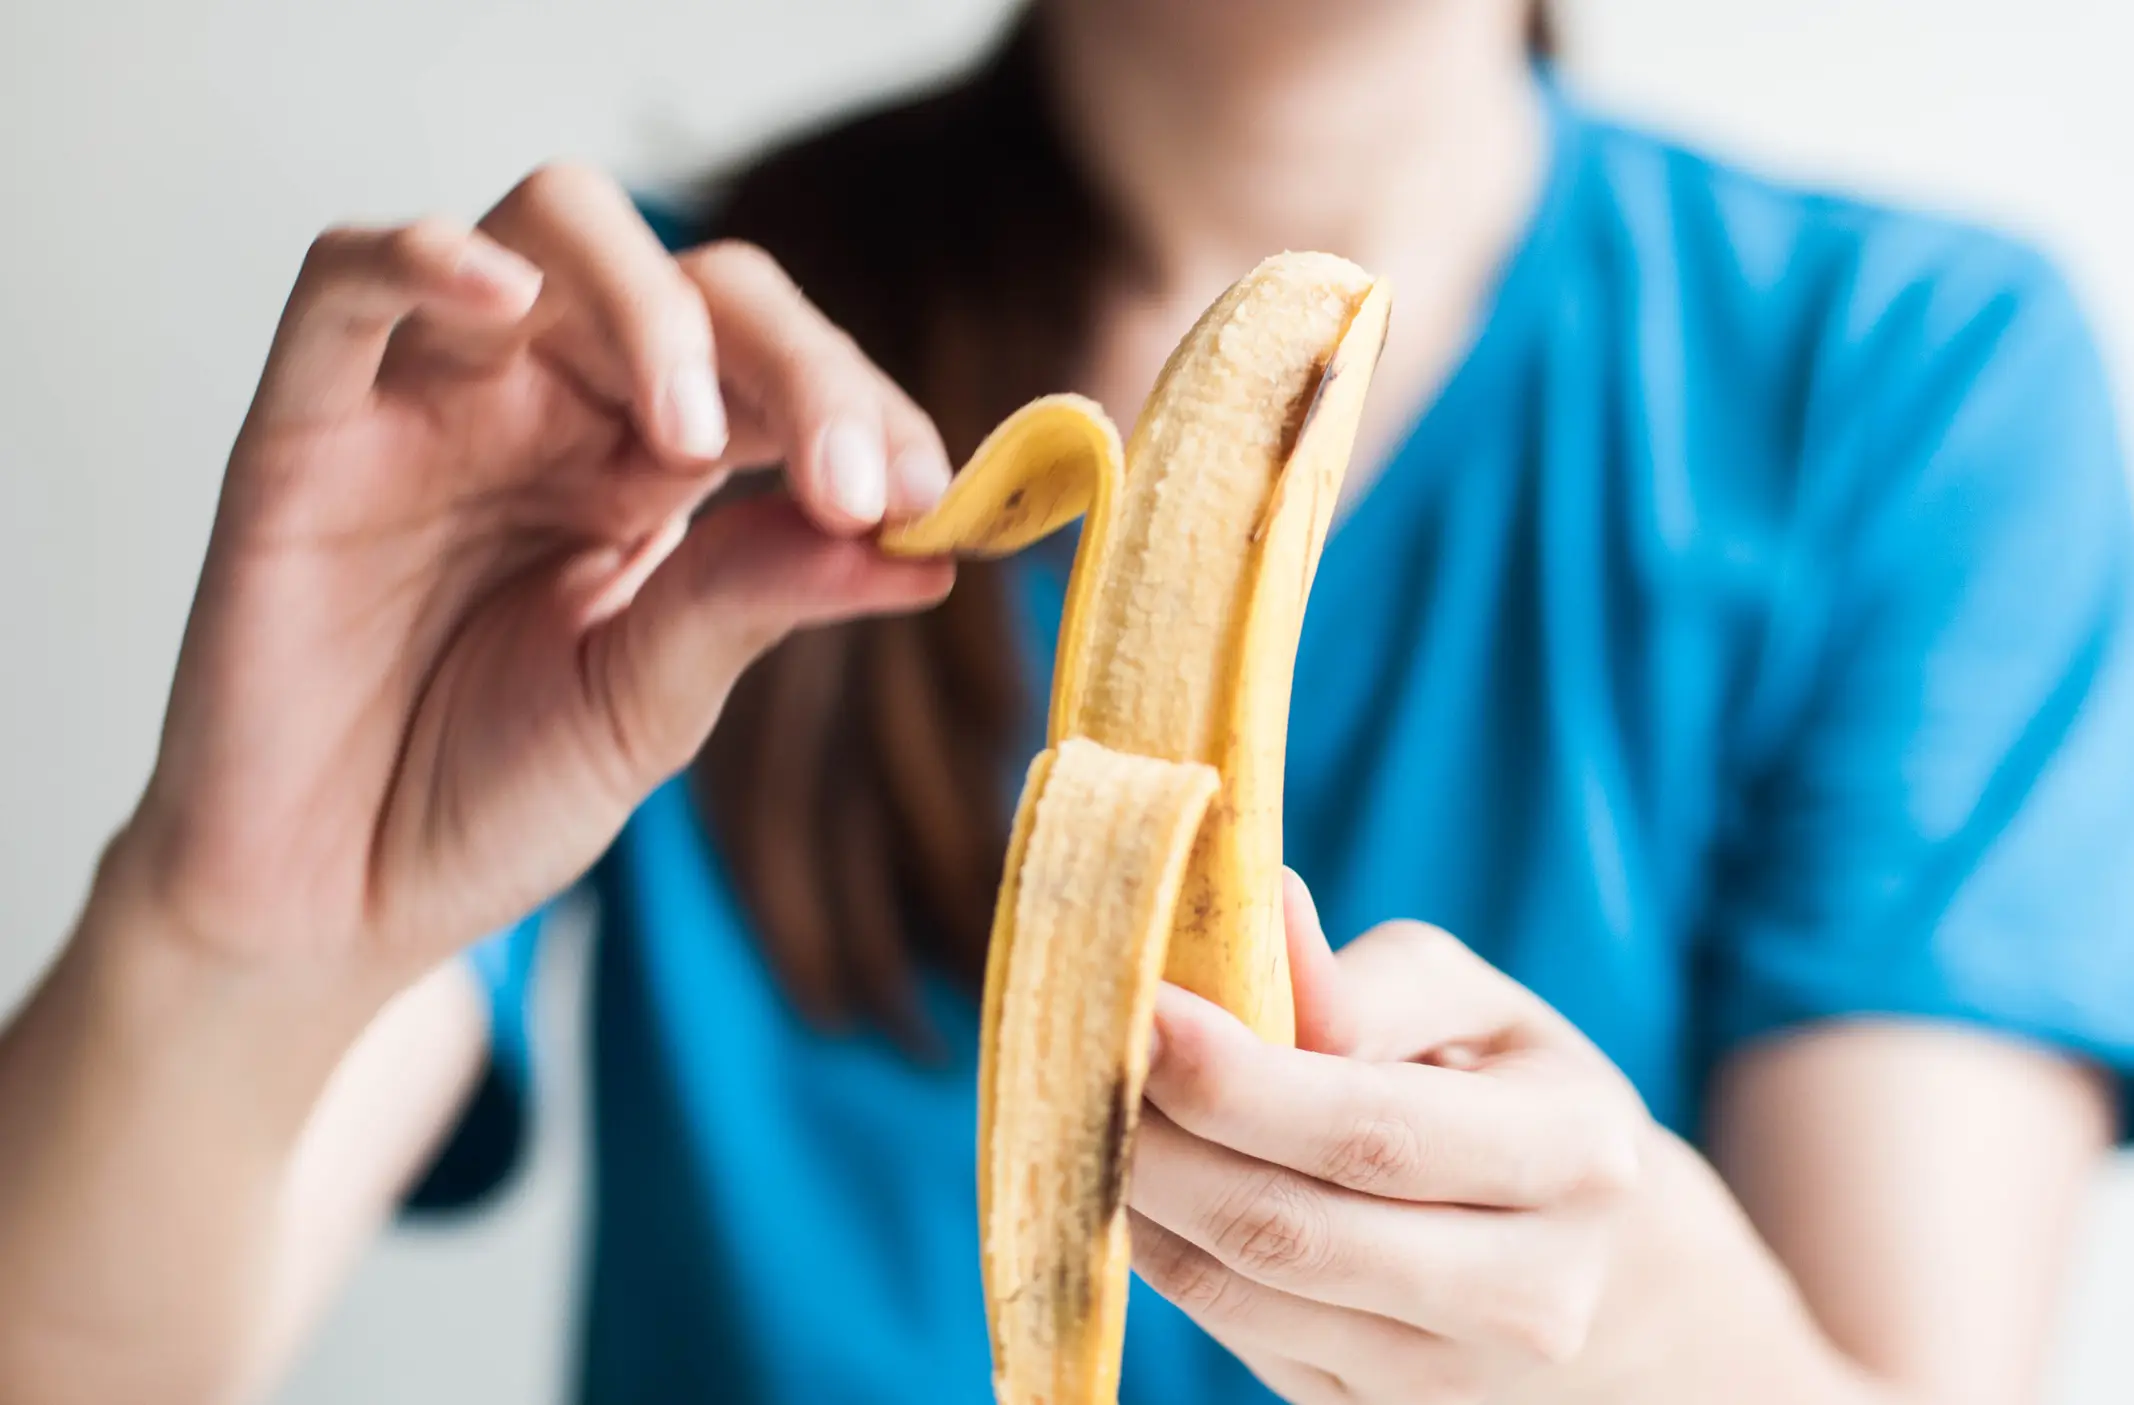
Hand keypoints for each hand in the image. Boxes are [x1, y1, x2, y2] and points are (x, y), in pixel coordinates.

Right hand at [106, 165, 952, 1000]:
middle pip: (700, 288)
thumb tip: (932, 553)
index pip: (782, 372)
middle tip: (854, 487)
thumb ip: (760, 598)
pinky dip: (426, 257)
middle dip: (801, 367)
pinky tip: (503, 296)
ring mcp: (436, 401)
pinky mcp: (307, 425)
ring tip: (695, 436)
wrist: (327, 903)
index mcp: (654, 471)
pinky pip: (348, 281)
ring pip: (552, 233)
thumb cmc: (484, 800)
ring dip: (651, 306)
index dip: (869, 412)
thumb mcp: (649, 704)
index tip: (933, 503)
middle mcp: (557, 408)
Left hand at [1128, 874, 1650, 1402]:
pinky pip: (1235, 1336)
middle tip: (1079, 1060)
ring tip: (1091, 1113)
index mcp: (1569, 1158)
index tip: (1139, 1008)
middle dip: (1157, 1143)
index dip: (1234, 1078)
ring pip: (1241, 1296)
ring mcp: (1448, 1382)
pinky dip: (1165, 1253)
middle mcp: (1524, 1295)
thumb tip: (1263, 919)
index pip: (1368, 1132)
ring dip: (1140, 1202)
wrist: (1615, 1280)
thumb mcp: (1482, 1011)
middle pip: (1287, 1231)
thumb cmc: (1526, 1102)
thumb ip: (1367, 982)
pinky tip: (1140, 1182)